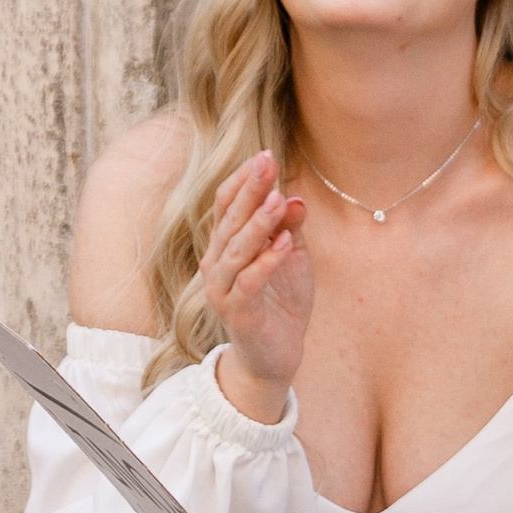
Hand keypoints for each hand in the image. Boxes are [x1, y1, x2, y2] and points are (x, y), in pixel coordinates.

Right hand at [201, 152, 313, 418]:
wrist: (276, 357)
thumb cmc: (280, 302)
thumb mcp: (292, 257)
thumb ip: (291, 228)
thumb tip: (295, 196)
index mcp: (226, 245)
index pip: (227, 205)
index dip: (244, 181)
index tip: (265, 155)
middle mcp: (217, 263)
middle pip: (230, 220)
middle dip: (250, 190)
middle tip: (266, 162)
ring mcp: (223, 289)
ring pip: (236, 249)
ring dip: (257, 223)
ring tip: (278, 200)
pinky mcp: (237, 313)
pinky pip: (249, 283)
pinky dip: (266, 262)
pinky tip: (285, 244)